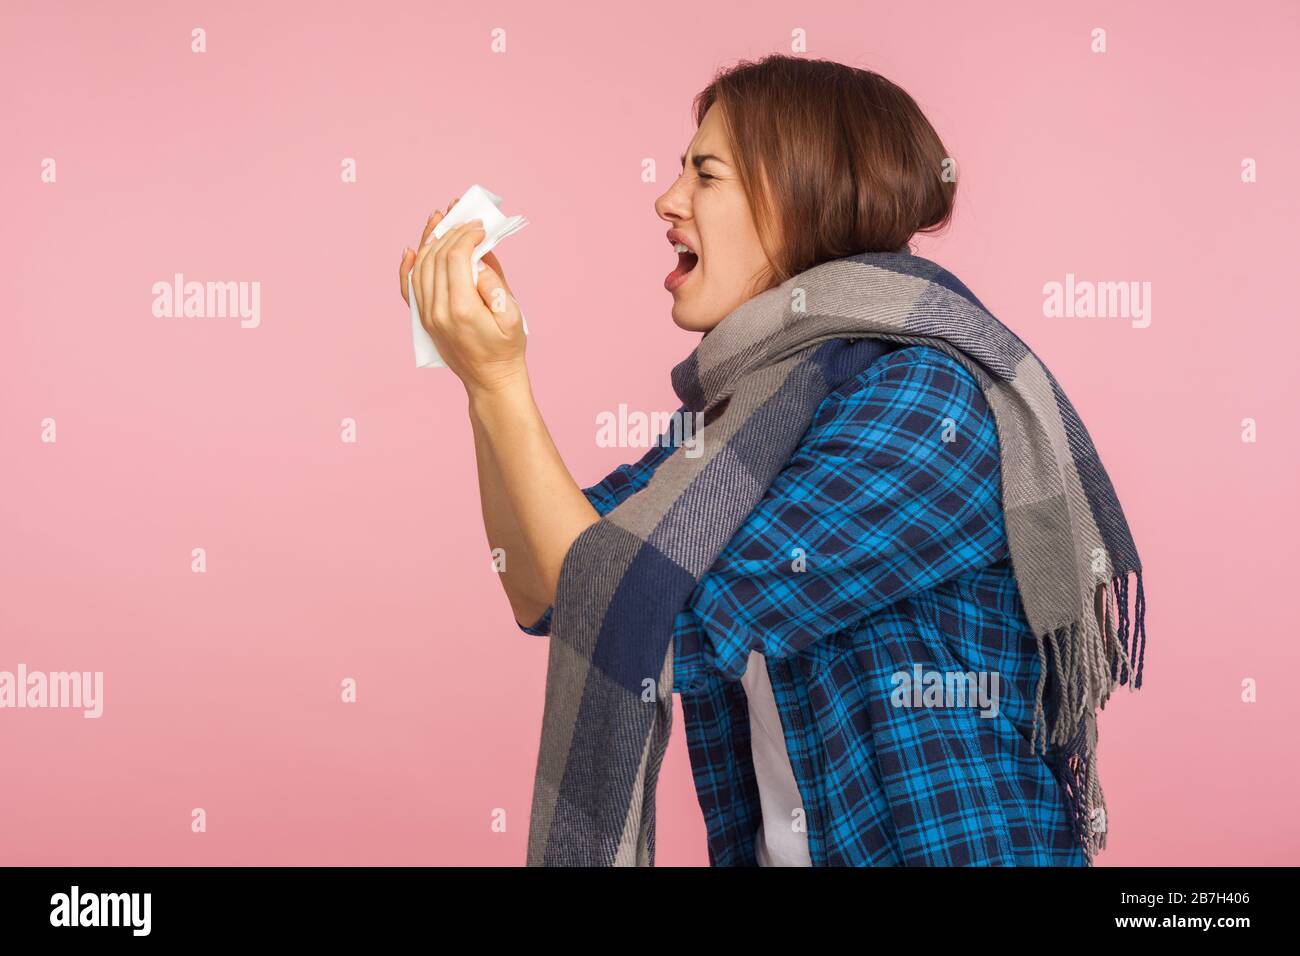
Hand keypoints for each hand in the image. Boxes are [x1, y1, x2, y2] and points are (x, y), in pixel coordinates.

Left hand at [398, 201, 526, 394]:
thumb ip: (494, 284)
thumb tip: (477, 257)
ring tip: (440, 219)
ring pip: (421, 267)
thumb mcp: (512, 316)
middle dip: (450, 231)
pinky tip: (412, 250)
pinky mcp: (423, 319)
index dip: (467, 235)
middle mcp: (437, 311)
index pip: (455, 258)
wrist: (490, 380)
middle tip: (462, 214)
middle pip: (436, 257)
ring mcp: (427, 316)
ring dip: (429, 240)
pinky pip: (409, 288)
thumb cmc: (506, 348)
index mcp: (461, 309)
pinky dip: (408, 266)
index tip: (480, 226)